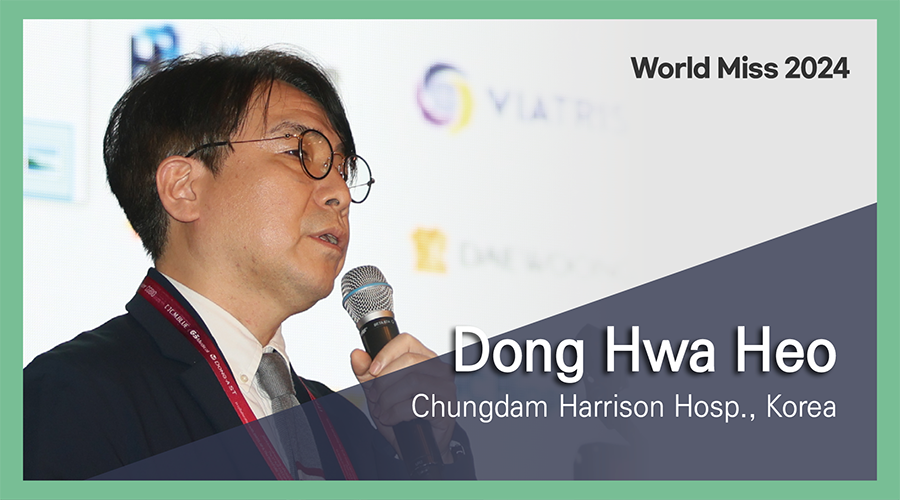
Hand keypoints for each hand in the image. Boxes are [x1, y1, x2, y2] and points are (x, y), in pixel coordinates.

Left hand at [350, 333, 456, 463]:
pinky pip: (417, 404)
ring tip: (383, 409)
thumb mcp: (378, 390)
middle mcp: (438, 369)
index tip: (372, 371)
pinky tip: (391, 418)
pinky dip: (397, 413)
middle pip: (408, 360)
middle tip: (376, 397)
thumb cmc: (401, 415)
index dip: (386, 354)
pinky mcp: (446, 408)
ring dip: (389, 398)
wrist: (414, 445)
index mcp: (424, 358)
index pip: (406, 341)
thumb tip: (357, 355)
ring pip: (413, 381)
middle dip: (384, 381)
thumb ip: (366, 372)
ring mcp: (445, 388)